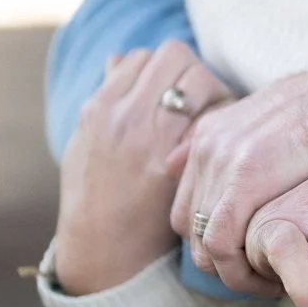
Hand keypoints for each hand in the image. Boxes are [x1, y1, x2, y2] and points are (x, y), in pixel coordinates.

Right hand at [54, 41, 235, 294]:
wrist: (101, 250)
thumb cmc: (94, 192)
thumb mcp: (86, 139)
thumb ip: (105, 97)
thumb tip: (118, 58)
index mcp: (101, 107)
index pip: (146, 56)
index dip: (164, 69)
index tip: (174, 89)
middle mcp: (126, 116)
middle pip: (177, 57)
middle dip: (192, 72)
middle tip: (202, 98)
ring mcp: (153, 139)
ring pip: (200, 79)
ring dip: (212, 91)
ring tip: (213, 116)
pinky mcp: (178, 165)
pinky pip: (213, 119)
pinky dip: (222, 121)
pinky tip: (221, 140)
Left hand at [169, 48, 307, 291]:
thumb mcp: (277, 116)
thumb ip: (234, 141)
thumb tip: (179, 159)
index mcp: (212, 132)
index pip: (190, 206)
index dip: (217, 241)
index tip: (257, 257)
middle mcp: (208, 144)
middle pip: (190, 228)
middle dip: (224, 261)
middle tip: (266, 275)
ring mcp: (222, 159)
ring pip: (203, 243)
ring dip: (235, 273)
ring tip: (275, 281)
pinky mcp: (245, 177)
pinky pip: (220, 243)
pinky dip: (242, 271)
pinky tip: (278, 278)